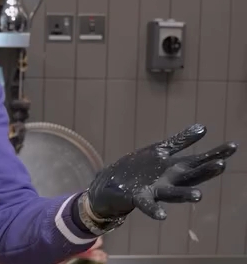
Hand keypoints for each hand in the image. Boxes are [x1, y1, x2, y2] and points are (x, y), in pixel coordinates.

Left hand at [88, 123, 236, 220]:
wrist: (111, 184)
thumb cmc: (140, 168)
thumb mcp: (160, 151)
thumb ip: (180, 142)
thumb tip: (203, 128)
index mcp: (174, 167)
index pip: (199, 160)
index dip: (216, 153)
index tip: (233, 146)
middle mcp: (169, 180)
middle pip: (190, 175)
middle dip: (205, 171)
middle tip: (221, 164)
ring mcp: (155, 190)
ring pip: (174, 193)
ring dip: (186, 194)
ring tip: (198, 195)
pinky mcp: (138, 196)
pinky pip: (148, 205)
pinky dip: (155, 210)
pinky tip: (162, 216)